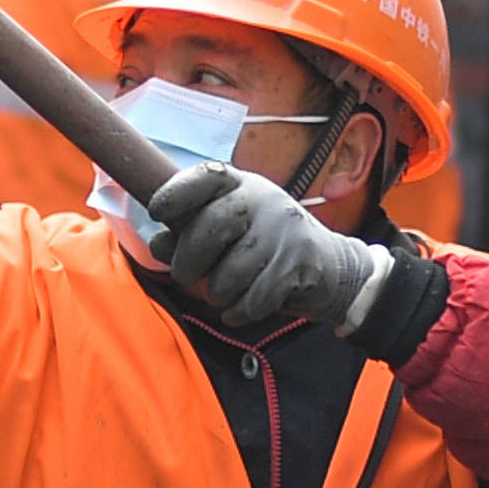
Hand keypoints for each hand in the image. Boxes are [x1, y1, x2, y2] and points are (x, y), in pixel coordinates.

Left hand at [152, 164, 389, 332]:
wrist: (332, 268)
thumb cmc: (265, 248)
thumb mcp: (229, 232)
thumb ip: (191, 235)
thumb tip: (158, 246)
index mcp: (241, 186)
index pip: (206, 176)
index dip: (177, 192)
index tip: (157, 212)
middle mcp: (264, 200)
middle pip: (213, 225)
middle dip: (189, 258)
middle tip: (184, 275)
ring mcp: (285, 230)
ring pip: (231, 272)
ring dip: (218, 292)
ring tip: (225, 291)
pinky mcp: (300, 263)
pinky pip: (254, 299)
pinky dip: (239, 311)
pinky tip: (240, 308)